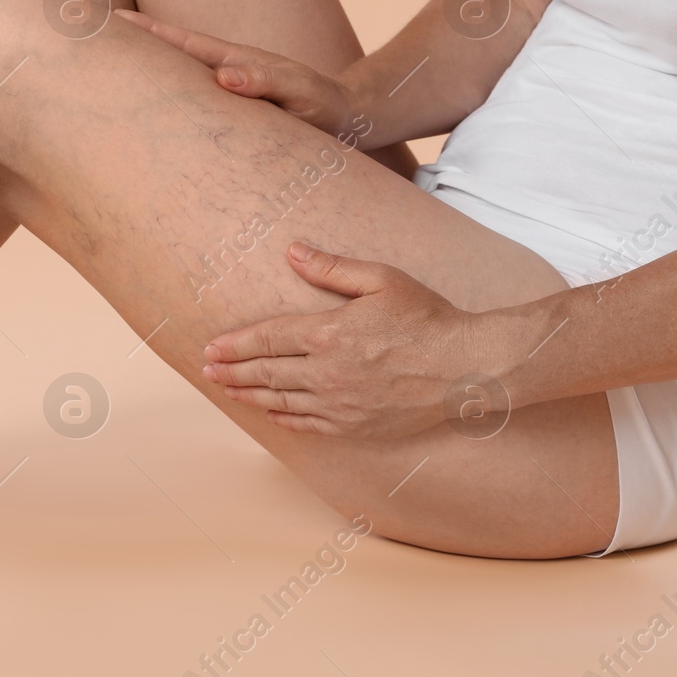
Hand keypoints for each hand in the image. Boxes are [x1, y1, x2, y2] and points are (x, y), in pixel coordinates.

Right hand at [116, 10, 361, 139]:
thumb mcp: (301, 94)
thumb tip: (224, 76)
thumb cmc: (326, 106)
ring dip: (134, 63)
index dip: (141, 32)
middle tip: (80, 28)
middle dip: (122, 40)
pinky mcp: (225, 100)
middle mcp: (220, 66)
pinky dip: (156, 88)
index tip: (105, 20)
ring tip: (94, 60)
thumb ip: (266, 82)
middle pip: (162, 49)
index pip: (176, 42)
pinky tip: (137, 95)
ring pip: (168, 70)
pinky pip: (182, 92)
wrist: (348, 114)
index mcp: (230, 60)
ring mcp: (221, 82)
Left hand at [202, 243, 499, 437]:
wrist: (469, 368)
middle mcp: (327, 372)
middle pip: (266, 372)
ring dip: (250, 395)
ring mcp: (340, 403)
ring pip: (282, 400)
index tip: (212, 347)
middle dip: (232, 371)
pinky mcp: (357, 425)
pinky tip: (272, 413)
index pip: (267, 339)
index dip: (235, 344)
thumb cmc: (428, 318)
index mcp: (329, 333)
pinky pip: (309, 424)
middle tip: (207, 370)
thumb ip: (331, 268)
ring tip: (227, 390)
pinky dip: (285, 418)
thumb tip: (292, 251)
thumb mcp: (381, 280)